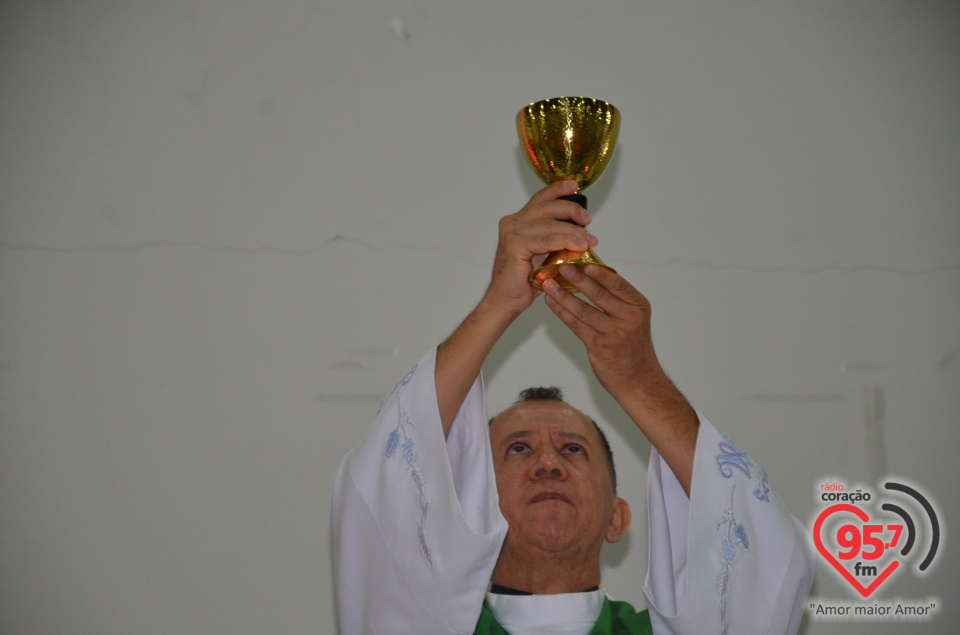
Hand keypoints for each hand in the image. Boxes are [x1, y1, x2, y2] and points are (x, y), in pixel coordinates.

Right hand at [482, 181, 597, 317]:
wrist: (506, 300)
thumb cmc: (525, 280)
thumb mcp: (544, 253)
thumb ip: (556, 239)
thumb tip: (582, 232)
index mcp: (518, 221)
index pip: (540, 199)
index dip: (558, 189)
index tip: (575, 186)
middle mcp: (512, 222)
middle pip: (546, 207)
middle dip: (570, 210)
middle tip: (588, 219)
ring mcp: (511, 232)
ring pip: (549, 225)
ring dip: (573, 232)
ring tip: (589, 240)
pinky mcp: (514, 245)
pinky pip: (546, 240)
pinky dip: (565, 242)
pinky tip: (578, 246)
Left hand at [544, 263, 699, 494]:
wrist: (638, 379)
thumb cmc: (632, 345)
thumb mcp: (633, 318)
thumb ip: (616, 298)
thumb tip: (594, 272)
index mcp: (638, 305)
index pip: (617, 283)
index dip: (599, 271)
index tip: (583, 259)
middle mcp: (628, 317)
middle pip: (599, 293)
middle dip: (577, 278)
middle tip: (560, 265)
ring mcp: (614, 332)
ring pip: (583, 309)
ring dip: (563, 295)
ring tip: (548, 282)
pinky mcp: (599, 346)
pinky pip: (576, 325)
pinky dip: (562, 312)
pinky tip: (551, 302)